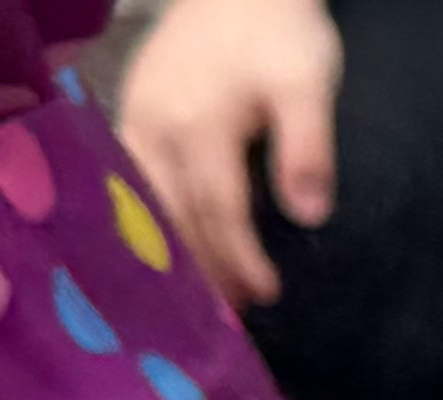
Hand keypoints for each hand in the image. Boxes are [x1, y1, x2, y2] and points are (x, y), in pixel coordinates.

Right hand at [114, 0, 342, 309]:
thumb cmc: (278, 36)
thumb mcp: (308, 86)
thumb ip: (308, 149)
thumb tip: (309, 216)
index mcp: (200, 122)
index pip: (221, 209)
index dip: (241, 258)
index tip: (265, 295)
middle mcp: (158, 124)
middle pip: (178, 213)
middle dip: (204, 268)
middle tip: (230, 319)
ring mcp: (138, 117)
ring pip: (150, 199)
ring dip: (176, 249)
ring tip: (204, 296)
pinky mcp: (134, 113)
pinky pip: (135, 177)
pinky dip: (154, 215)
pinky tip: (172, 245)